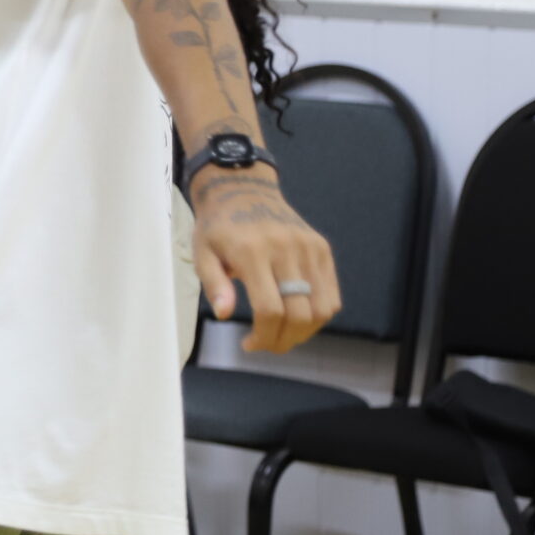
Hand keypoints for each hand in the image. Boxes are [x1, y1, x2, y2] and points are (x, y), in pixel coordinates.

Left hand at [191, 174, 342, 352]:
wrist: (242, 189)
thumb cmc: (218, 226)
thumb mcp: (202, 253)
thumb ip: (214, 284)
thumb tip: (224, 313)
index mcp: (252, 251)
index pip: (269, 308)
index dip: (263, 335)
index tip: (249, 344)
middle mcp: (285, 248)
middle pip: (299, 313)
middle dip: (284, 340)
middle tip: (268, 345)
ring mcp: (308, 247)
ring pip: (322, 308)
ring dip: (305, 332)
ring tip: (283, 335)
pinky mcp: (321, 248)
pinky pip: (331, 294)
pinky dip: (319, 315)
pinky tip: (298, 319)